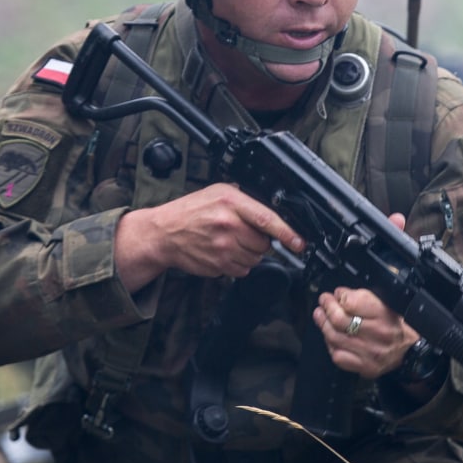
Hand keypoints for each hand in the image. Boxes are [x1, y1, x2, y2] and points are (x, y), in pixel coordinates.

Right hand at [114, 183, 304, 290]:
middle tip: (244, 233)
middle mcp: (228, 226)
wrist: (163, 234)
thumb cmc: (191, 211)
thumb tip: (272, 210)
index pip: (267, 220)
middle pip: (264, 243)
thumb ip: (245, 199)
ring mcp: (223, 249)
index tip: (299, 243)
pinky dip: (238, 264)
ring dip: (250, 253)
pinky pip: (242, 270)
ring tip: (231, 241)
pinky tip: (224, 252)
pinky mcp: (218, 266)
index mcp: (231, 204)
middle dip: (260, 240)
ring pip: (255, 259)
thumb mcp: (217, 192)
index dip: (288, 233)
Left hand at [311, 212, 412, 378]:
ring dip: (323, 323)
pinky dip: (331, 345)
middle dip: (327, 307)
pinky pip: (340, 356)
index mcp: (387, 311)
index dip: (341, 294)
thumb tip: (397, 219)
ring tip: (320, 313)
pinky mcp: (366, 366)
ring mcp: (371, 352)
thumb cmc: (409, 313)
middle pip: (339, 320)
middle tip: (324, 299)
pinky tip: (330, 334)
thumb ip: (395, 250)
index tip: (338, 290)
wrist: (420, 348)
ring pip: (335, 337)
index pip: (352, 301)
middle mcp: (379, 333)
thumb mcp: (403, 280)